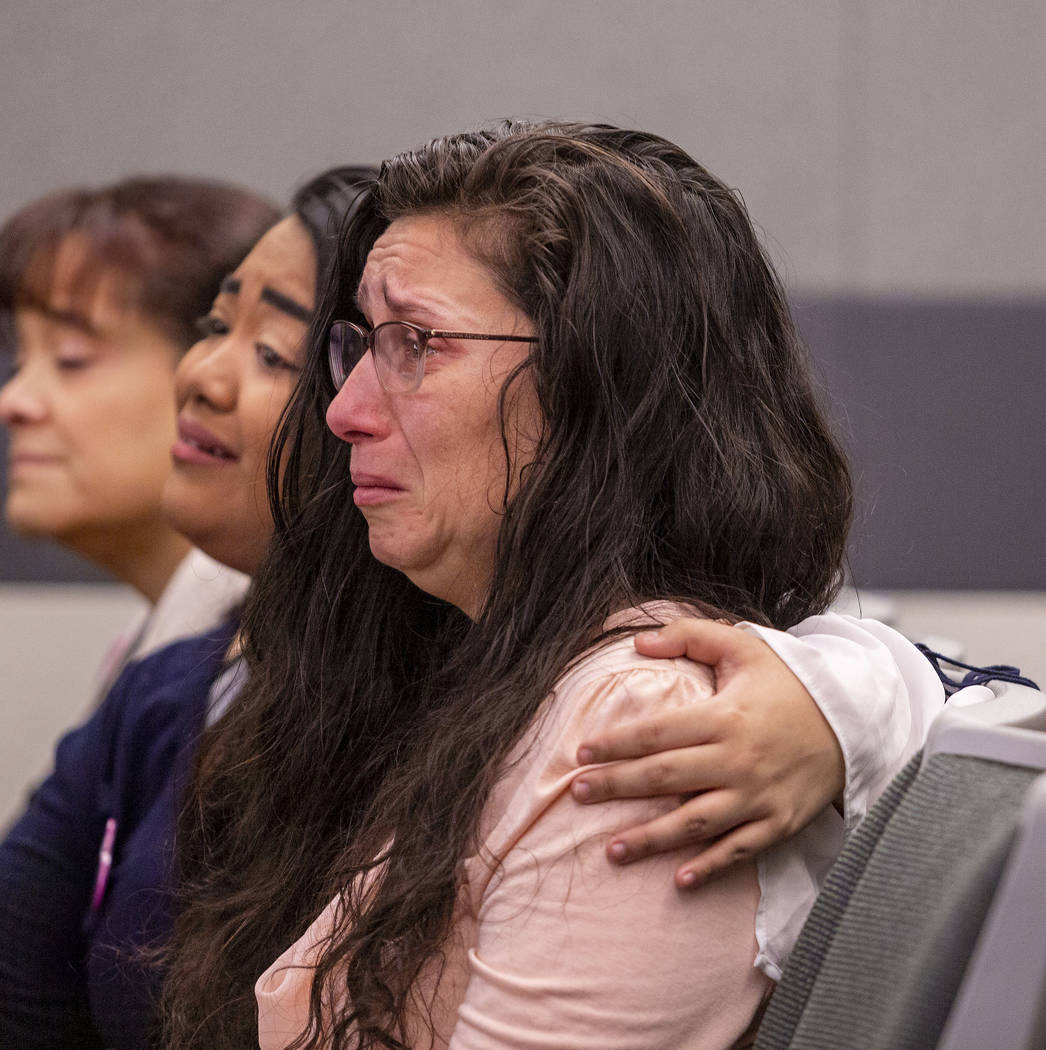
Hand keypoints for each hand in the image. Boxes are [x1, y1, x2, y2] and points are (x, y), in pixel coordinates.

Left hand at [571, 618, 844, 887]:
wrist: (852, 721)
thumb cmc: (786, 683)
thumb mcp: (742, 646)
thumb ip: (688, 635)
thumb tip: (637, 642)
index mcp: (725, 716)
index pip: (658, 732)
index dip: (617, 743)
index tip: (581, 754)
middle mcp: (738, 758)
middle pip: (667, 777)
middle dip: (618, 786)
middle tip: (578, 794)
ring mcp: (759, 795)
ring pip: (696, 821)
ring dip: (652, 838)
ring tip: (611, 850)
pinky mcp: (779, 822)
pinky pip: (740, 850)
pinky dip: (711, 866)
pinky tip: (679, 880)